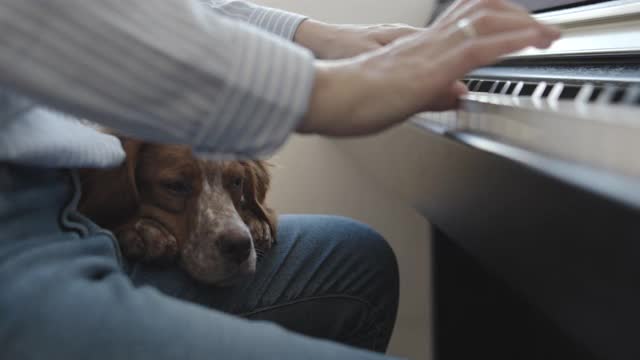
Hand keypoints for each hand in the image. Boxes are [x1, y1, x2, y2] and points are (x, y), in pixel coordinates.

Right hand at [298, 0, 560, 136]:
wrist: (328, 97)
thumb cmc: (351, 100)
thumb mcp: (403, 98)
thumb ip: (432, 94)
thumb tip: (458, 94)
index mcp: (419, 49)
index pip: (464, 22)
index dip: (494, 20)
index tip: (516, 28)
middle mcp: (427, 43)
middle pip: (479, 8)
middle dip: (514, 14)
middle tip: (540, 29)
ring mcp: (431, 51)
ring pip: (485, 19)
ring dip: (522, 24)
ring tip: (547, 35)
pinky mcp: (433, 67)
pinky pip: (481, 45)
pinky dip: (514, 40)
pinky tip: (534, 42)